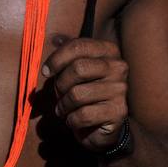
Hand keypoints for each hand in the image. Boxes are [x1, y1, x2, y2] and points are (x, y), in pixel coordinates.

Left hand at [42, 37, 129, 152]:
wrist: (102, 128)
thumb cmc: (84, 95)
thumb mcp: (74, 72)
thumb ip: (67, 56)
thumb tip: (54, 38)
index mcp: (109, 51)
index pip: (78, 46)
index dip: (56, 59)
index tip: (46, 72)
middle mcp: (119, 67)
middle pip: (78, 68)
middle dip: (60, 85)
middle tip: (59, 95)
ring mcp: (121, 89)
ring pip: (77, 94)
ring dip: (63, 106)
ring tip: (65, 109)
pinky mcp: (118, 111)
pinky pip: (83, 115)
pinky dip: (71, 120)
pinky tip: (74, 120)